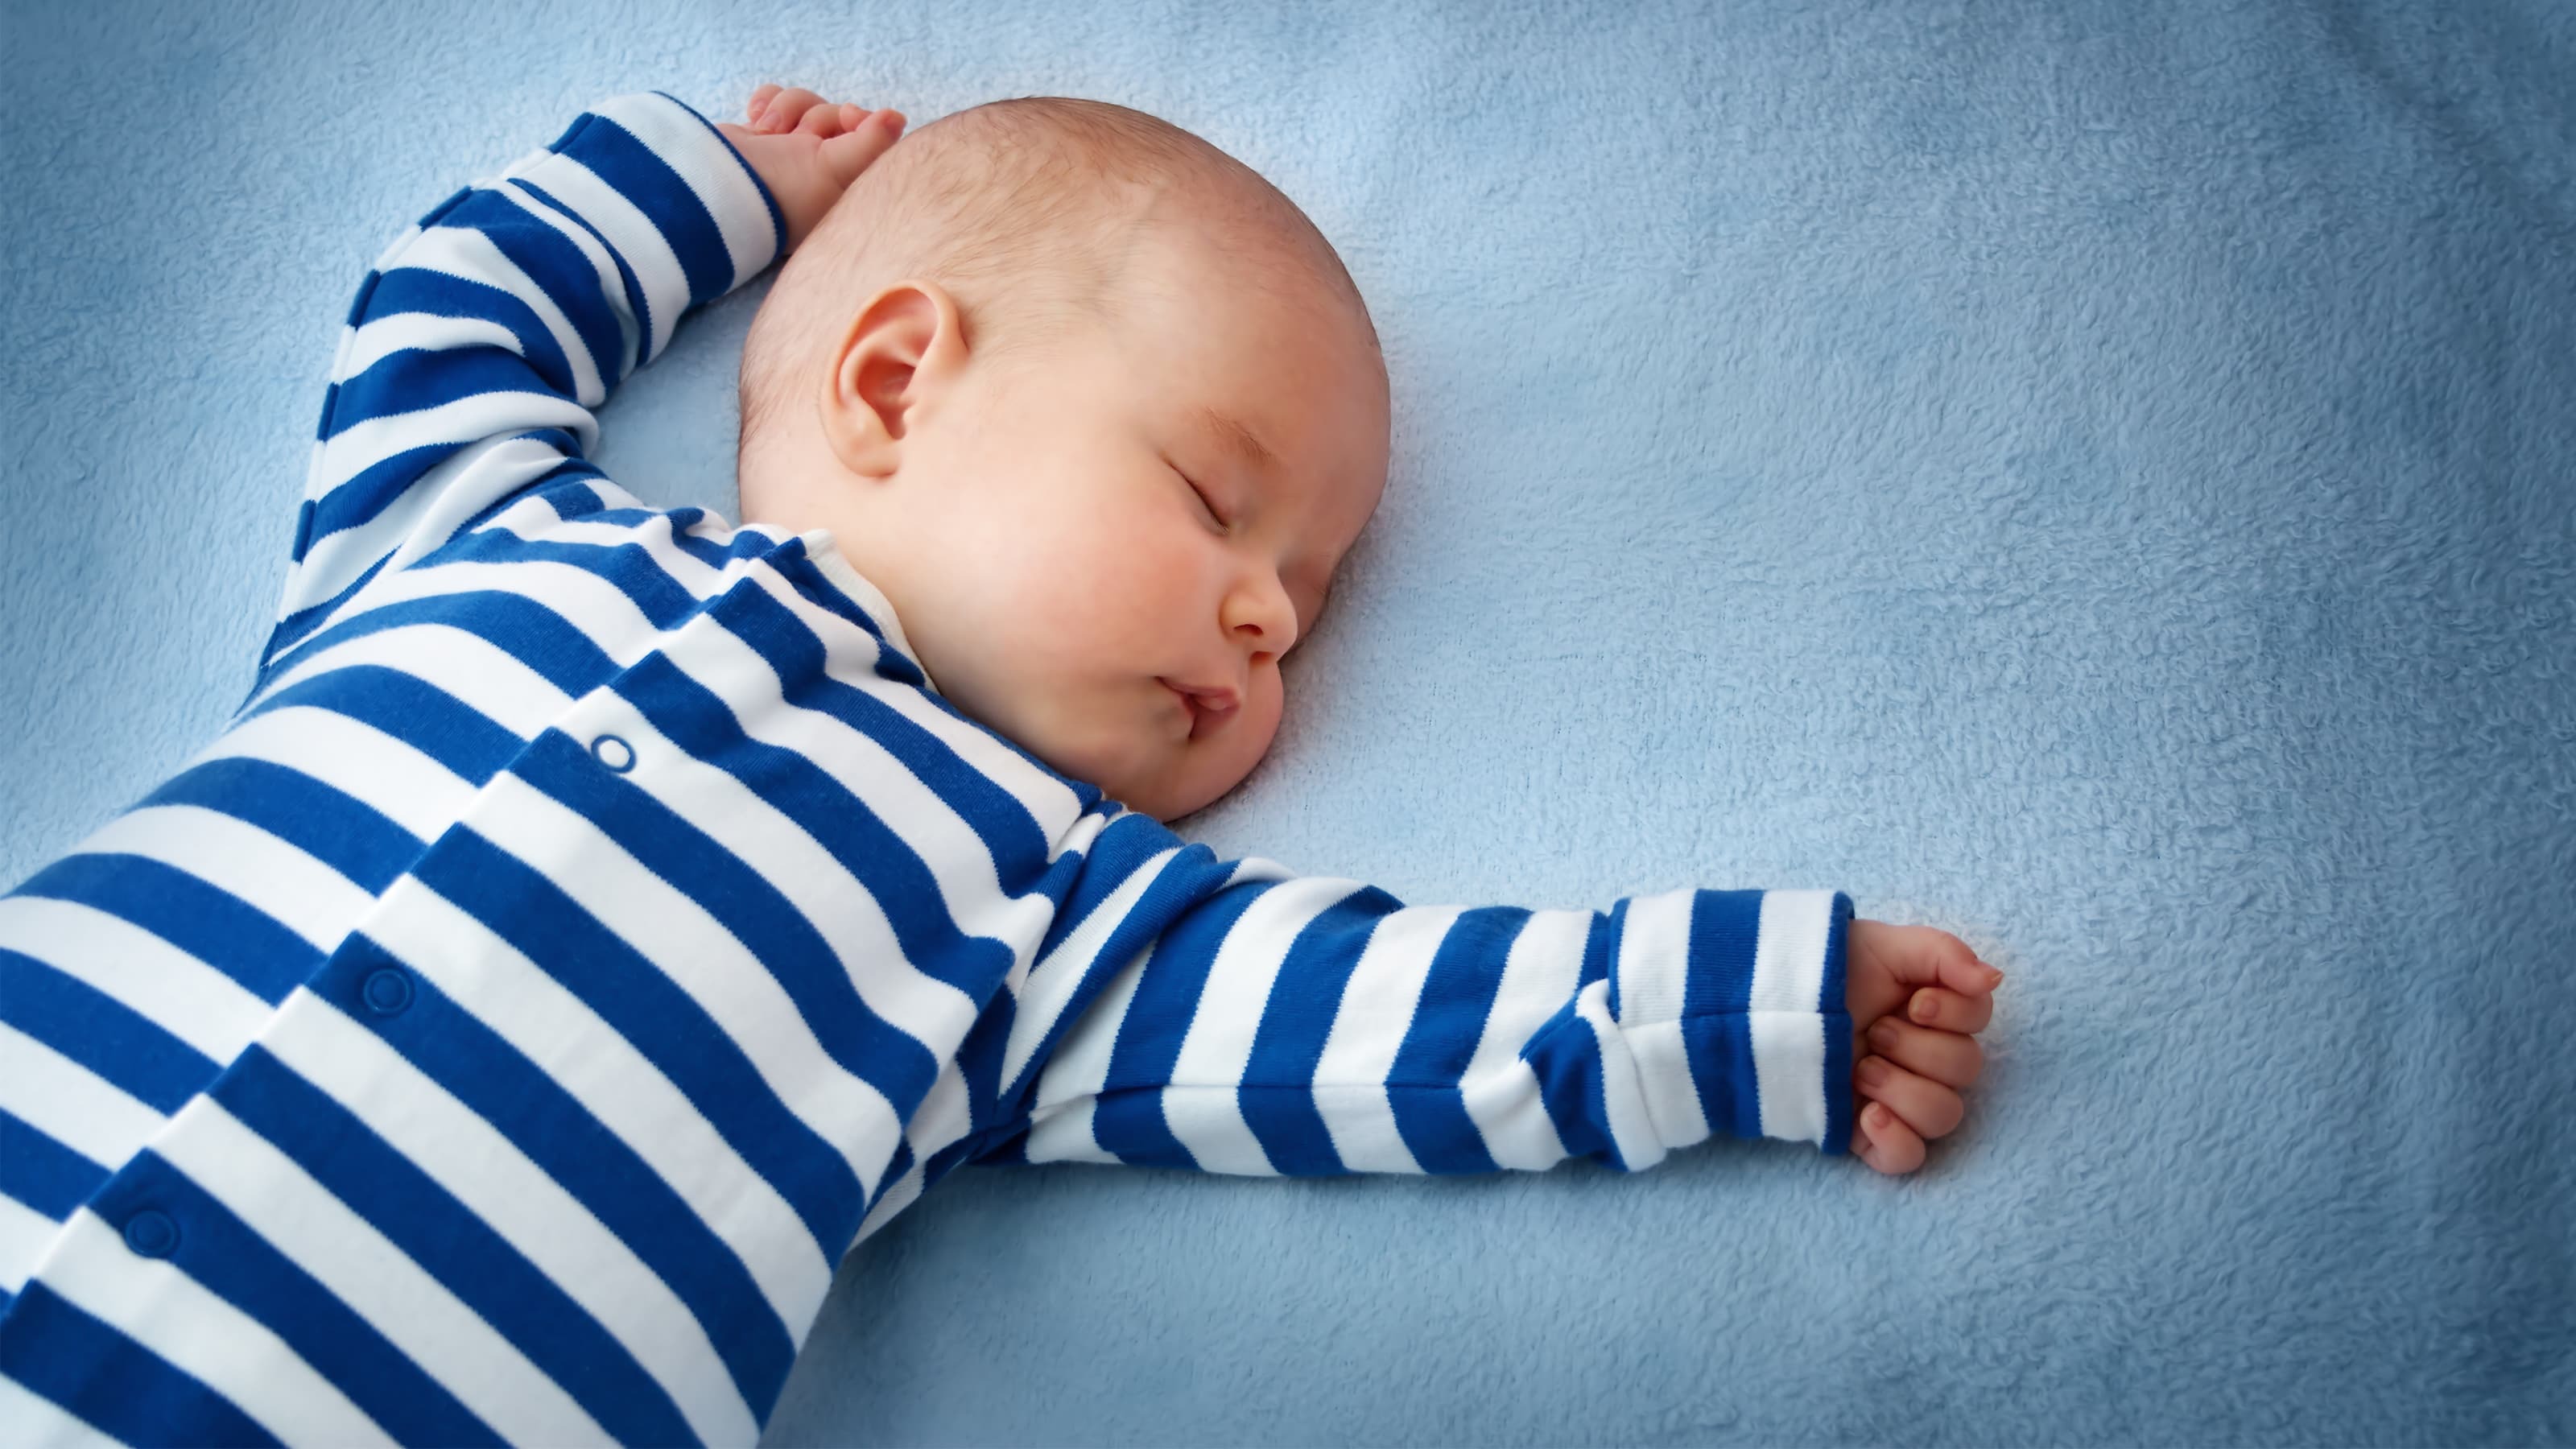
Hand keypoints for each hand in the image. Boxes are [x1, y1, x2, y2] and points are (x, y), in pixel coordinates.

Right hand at [715, 84, 907, 252]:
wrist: (711, 188)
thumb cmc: (779, 190)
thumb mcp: (835, 170)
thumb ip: (873, 143)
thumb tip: (898, 118)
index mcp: (847, 190)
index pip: (875, 141)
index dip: (864, 121)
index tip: (850, 118)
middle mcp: (822, 174)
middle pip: (841, 117)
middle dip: (819, 118)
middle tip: (801, 139)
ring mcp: (790, 155)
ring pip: (809, 104)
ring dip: (789, 110)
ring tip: (770, 135)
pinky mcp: (762, 139)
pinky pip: (778, 100)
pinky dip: (767, 104)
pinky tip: (755, 122)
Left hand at [1840, 919, 2000, 1175]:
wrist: (1762, 1003)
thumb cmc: (1825, 969)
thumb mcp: (1882, 945)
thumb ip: (1943, 954)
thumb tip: (1993, 980)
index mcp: (1932, 1012)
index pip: (1978, 1020)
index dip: (1955, 1013)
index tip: (1916, 1003)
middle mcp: (1922, 1057)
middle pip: (1965, 1070)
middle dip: (1918, 1048)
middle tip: (1874, 1031)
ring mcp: (1897, 1098)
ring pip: (1943, 1116)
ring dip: (1904, 1090)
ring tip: (1860, 1068)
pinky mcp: (1868, 1133)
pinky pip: (1908, 1160)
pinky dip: (1896, 1141)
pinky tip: (1869, 1116)